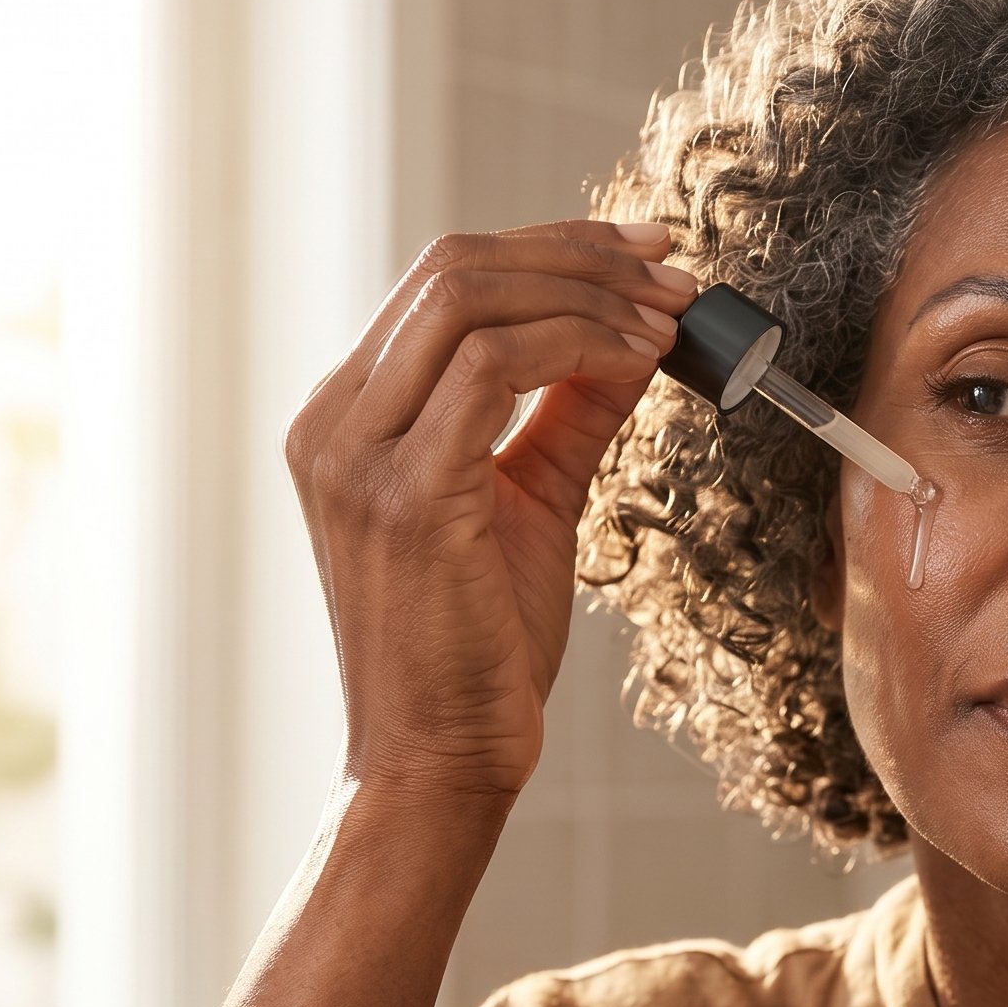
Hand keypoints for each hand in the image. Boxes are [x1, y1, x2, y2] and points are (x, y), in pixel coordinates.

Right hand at [281, 219, 698, 800]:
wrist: (442, 758)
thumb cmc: (478, 648)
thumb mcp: (529, 501)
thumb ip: (569, 414)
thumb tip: (635, 338)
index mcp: (347, 416)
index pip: (443, 280)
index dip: (554, 248)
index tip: (646, 252)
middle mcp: (333, 421)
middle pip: (453, 267)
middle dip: (579, 255)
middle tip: (674, 273)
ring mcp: (354, 454)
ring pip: (468, 296)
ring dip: (588, 294)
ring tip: (670, 319)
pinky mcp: (403, 493)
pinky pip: (493, 367)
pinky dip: (579, 345)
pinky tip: (639, 362)